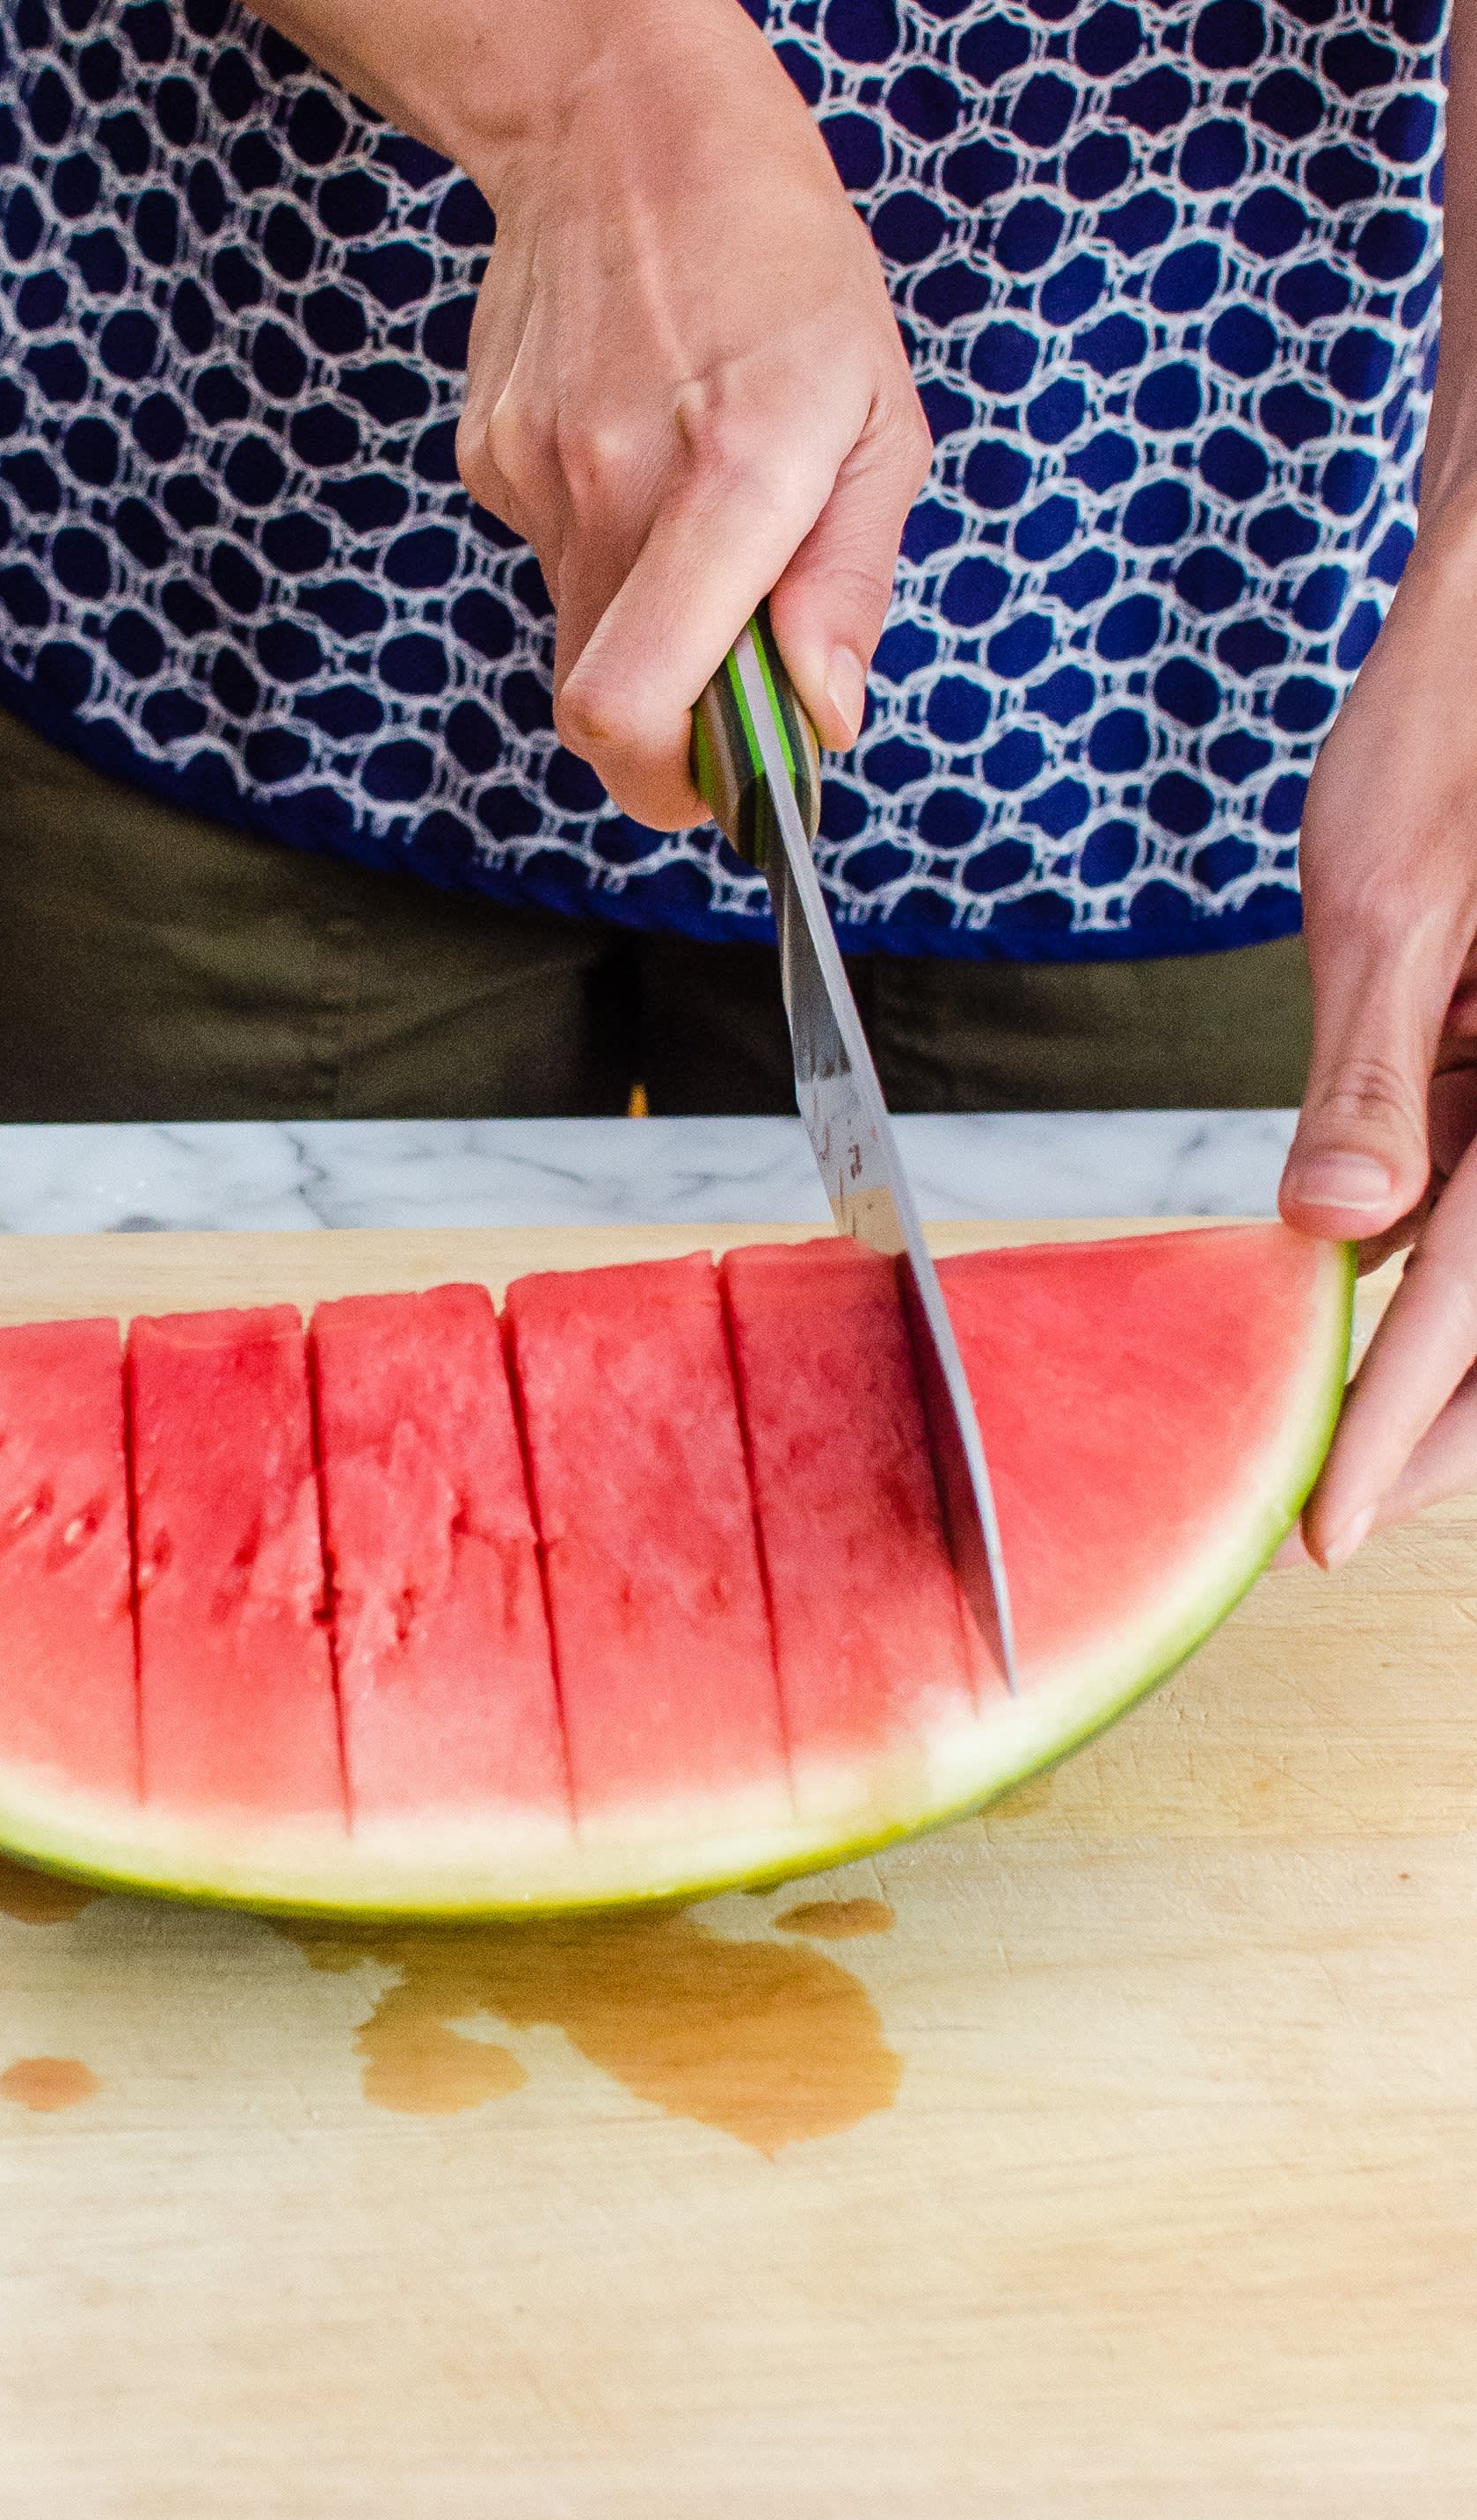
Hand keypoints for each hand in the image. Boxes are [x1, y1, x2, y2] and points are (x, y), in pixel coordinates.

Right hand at [455, 2, 928, 827]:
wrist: (622, 122)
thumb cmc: (778, 262)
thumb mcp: (877, 416)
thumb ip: (851, 584)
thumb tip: (822, 718)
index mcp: (730, 481)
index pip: (631, 710)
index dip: (672, 786)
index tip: (729, 778)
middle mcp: (614, 488)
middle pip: (600, 708)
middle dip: (674, 722)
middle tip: (737, 666)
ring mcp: (535, 476)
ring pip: (581, 634)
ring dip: (647, 619)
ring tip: (694, 501)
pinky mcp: (489, 461)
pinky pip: (553, 560)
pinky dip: (605, 544)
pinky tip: (637, 445)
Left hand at [1278, 517, 1476, 1561]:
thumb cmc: (1455, 729)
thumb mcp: (1392, 901)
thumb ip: (1371, 1078)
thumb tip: (1333, 1231)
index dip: (1407, 1420)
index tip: (1335, 1522)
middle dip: (1440, 1416)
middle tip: (1345, 1512)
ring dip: (1438, 1339)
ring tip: (1347, 1436)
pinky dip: (1435, 1238)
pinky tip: (1363, 1278)